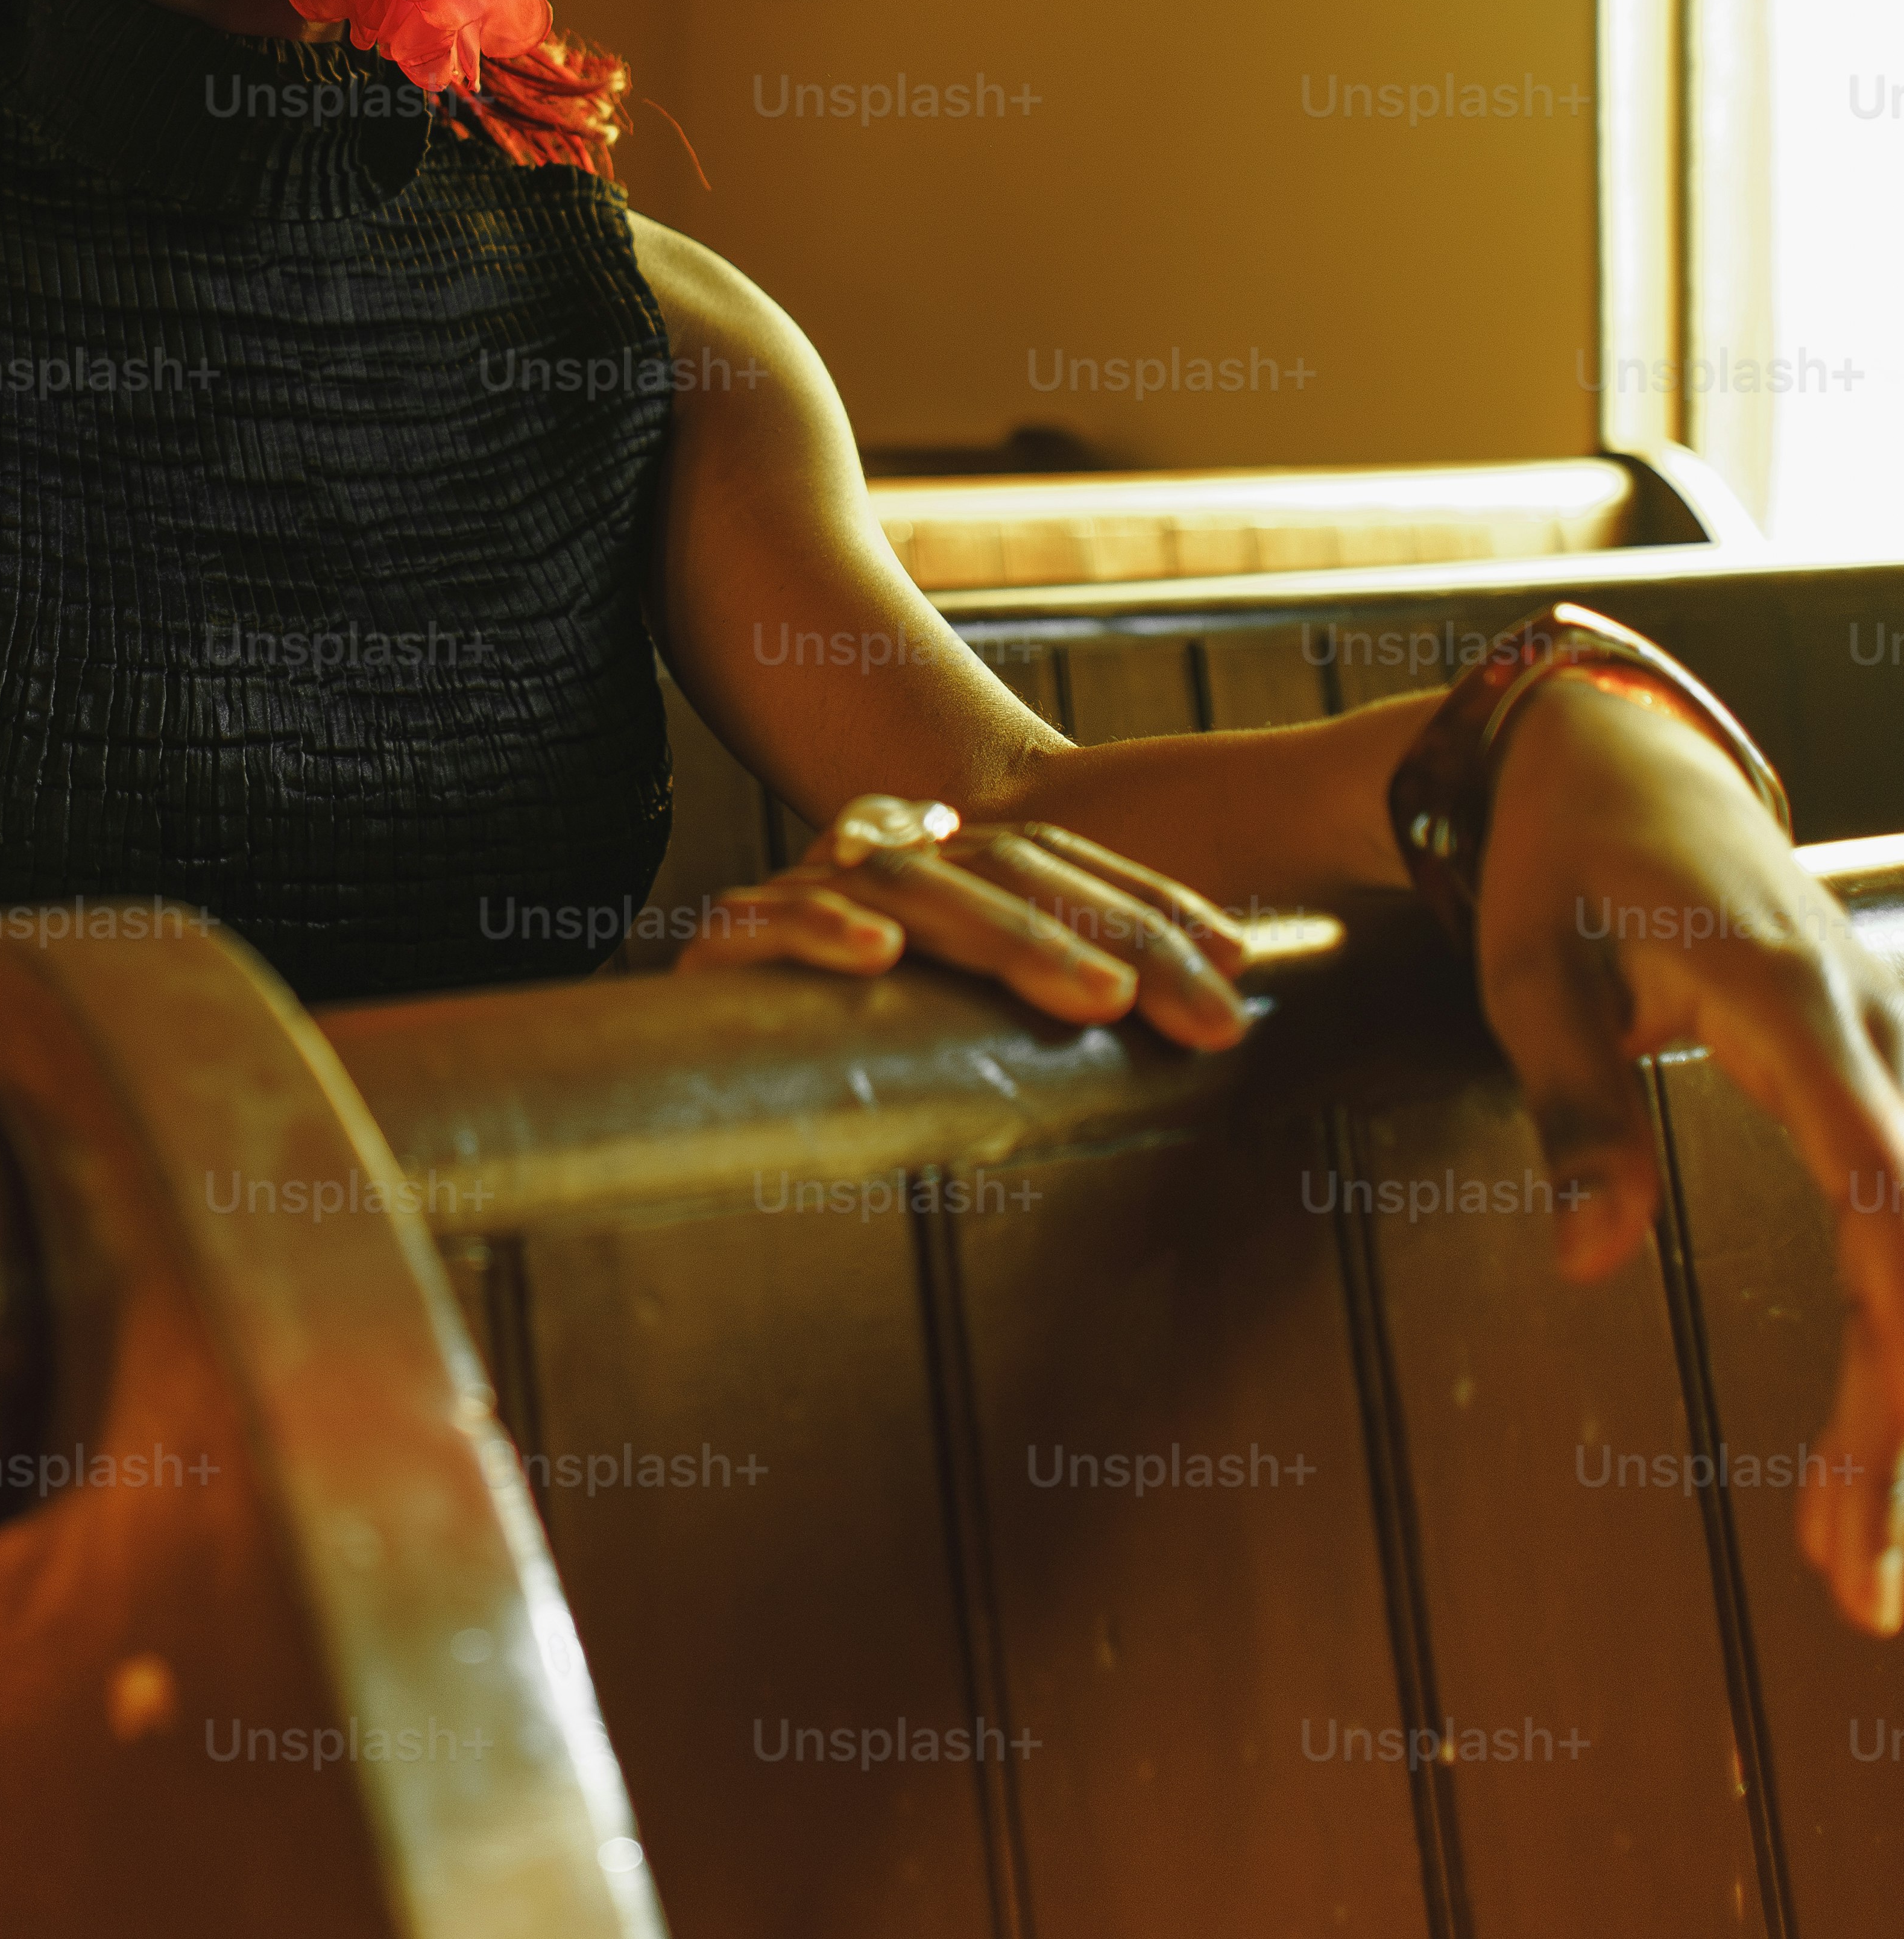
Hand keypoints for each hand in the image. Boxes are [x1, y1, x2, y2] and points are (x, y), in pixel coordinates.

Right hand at [672, 792, 1255, 1048]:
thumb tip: (1217, 1007)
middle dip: (1117, 937)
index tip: (1239, 961)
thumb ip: (1065, 997)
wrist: (698, 1081)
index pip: (1055, 856)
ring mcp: (798, 895)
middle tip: (1212, 1014)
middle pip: (1005, 866)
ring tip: (1098, 999)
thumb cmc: (864, 1064)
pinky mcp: (720, 948)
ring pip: (911, 888)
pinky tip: (878, 960)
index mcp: (940, 862)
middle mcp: (877, 860)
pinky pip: (764, 920)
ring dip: (1011, 940)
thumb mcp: (982, 1021)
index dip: (1149, 902)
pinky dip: (821, 931)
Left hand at [1475, 670, 1903, 1633]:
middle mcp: (1867, 1029)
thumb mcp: (1524, 968)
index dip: (1900, 1340)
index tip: (1878, 1468)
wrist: (1610, 746)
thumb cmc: (1556, 857)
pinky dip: (1894, 1342)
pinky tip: (1868, 1450)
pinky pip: (1902, 1223)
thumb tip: (1592, 1260)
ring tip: (1853, 1565)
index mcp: (1787, 1002)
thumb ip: (1571, 1108)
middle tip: (1857, 1587)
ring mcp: (1882, 1052)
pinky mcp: (1868, 1077)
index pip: (1882, 1193)